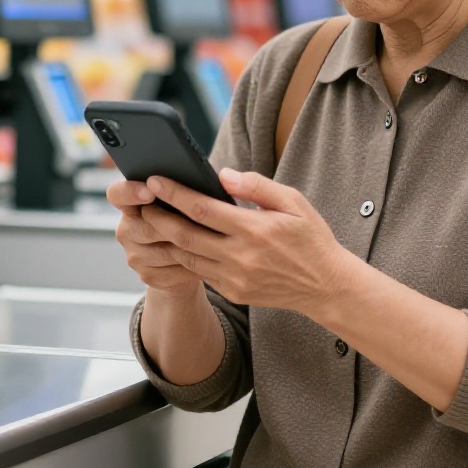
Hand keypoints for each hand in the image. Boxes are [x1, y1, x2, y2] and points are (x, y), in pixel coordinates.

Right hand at [107, 179, 204, 295]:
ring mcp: (135, 255)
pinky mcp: (148, 275)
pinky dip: (193, 264)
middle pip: (146, 228)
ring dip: (189, 246)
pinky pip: (173, 270)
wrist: (187, 256)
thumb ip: (185, 187)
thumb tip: (217, 176)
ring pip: (164, 251)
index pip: (117, 193)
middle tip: (200, 220)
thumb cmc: (187, 217)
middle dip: (174, 224)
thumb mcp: (183, 199)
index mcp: (129, 203)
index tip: (150, 190)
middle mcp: (126, 229)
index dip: (131, 192)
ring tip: (212, 239)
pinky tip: (209, 257)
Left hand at [141, 168, 354, 314]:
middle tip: (141, 203)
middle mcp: (240, 256)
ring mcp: (234, 278)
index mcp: (254, 230)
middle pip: (185, 235)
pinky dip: (185, 256)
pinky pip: (200, 272)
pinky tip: (177, 242)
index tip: (155, 180)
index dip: (174, 193)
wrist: (326, 286)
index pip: (202, 208)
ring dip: (166, 239)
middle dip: (158, 218)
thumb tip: (222, 175)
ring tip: (152, 221)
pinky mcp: (233, 292)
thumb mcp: (293, 202)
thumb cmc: (310, 238)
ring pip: (187, 257)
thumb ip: (256, 186)